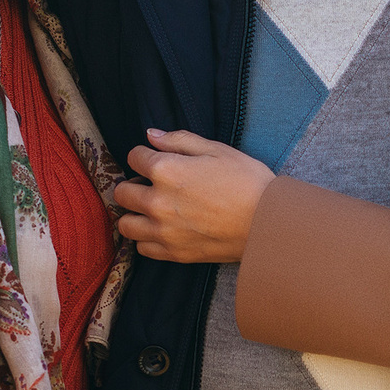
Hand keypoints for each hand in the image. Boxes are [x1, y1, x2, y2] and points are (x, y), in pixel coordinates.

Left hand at [115, 130, 275, 262]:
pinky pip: (142, 247)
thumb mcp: (216, 150)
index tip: (157, 159)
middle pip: (121, 192)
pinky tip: (161, 229)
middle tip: (151, 185)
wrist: (268, 223)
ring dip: (134, 213)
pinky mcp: (173, 253)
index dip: (145, 155)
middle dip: (133, 184)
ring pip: (125, 223)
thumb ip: (179, 140)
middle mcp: (157, 202)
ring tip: (152, 209)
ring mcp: (163, 231)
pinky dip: (146, 237)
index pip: (134, 157)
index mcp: (166, 170)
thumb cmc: (247, 182)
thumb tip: (151, 136)